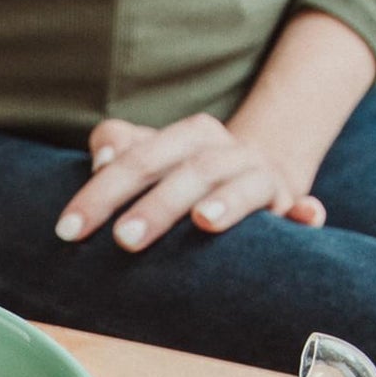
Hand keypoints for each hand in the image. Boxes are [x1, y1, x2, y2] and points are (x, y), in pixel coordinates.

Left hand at [54, 114, 326, 250]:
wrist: (256, 175)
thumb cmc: (185, 175)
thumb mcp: (150, 157)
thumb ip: (119, 148)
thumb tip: (101, 154)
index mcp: (188, 137)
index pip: (140, 158)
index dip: (102, 191)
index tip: (68, 229)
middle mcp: (226, 152)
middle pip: (188, 171)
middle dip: (155, 205)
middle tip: (123, 240)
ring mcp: (261, 177)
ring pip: (244, 183)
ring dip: (226, 200)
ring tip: (204, 220)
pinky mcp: (290, 205)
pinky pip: (303, 208)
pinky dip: (306, 213)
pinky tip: (307, 217)